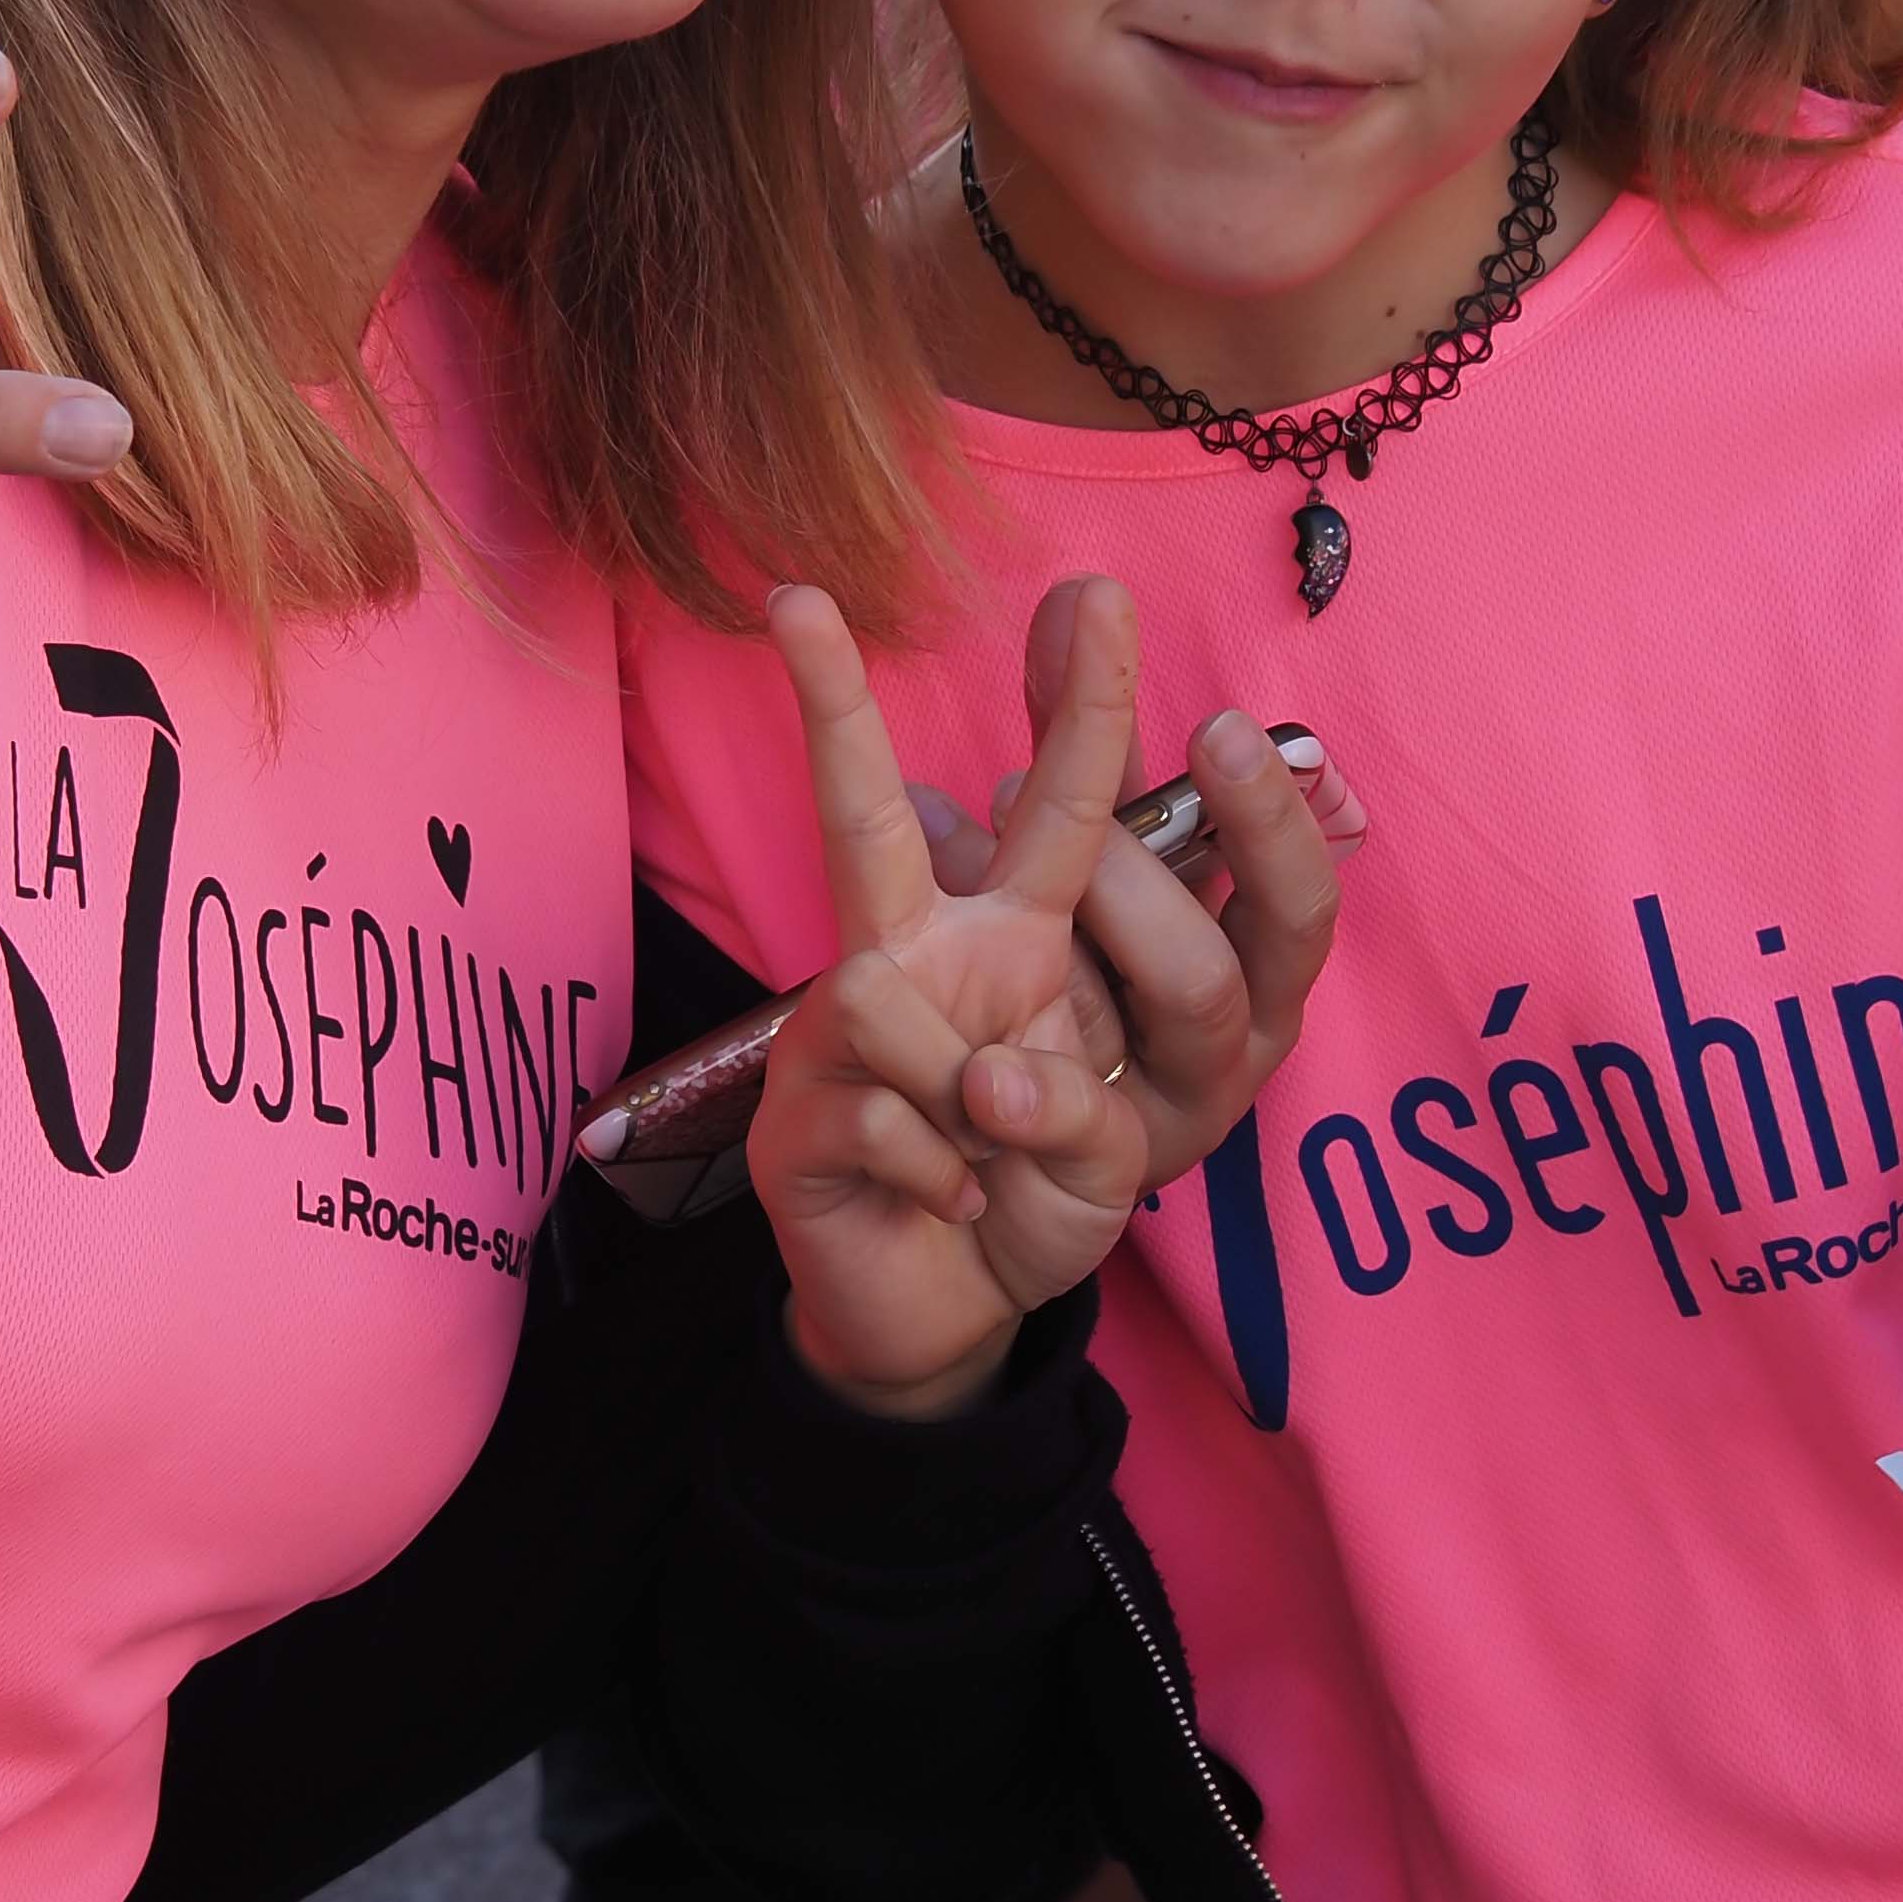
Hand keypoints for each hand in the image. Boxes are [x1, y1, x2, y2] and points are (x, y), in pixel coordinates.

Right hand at [751, 578, 1168, 1420]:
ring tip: (992, 1164)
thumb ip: (1077, 1104)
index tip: (1089, 590)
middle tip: (795, 600)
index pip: (1054, 810)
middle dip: (833, 709)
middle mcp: (916, 962)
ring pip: (891, 1005)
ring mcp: (841, 1038)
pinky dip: (952, 1185)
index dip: (1078, 705)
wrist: (949, 1311)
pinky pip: (891, 1123)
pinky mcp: (800, 1122)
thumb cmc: (1029, 1190)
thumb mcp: (1107, 1148)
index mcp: (1009, 940)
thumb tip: (976, 1078)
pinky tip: (950, 1207)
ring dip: (978, 1107)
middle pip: (867, 824)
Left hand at [904, 619, 1356, 1197]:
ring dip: (1126, 911)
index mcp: (1239, 953)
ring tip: (1036, 847)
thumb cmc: (1037, 1005)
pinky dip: (1040, 1093)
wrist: (963, 1200)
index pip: (1291, 868)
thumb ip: (1069, 745)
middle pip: (1283, 925)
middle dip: (1239, 825)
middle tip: (1172, 746)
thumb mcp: (1055, 869)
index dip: (1278, 800)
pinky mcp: (1113, 1179)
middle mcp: (1234, 1029)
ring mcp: (1181, 1105)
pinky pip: (1098, 1126)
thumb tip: (1072, 596)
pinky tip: (985, 1076)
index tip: (1223, 721)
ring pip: (1198, 995)